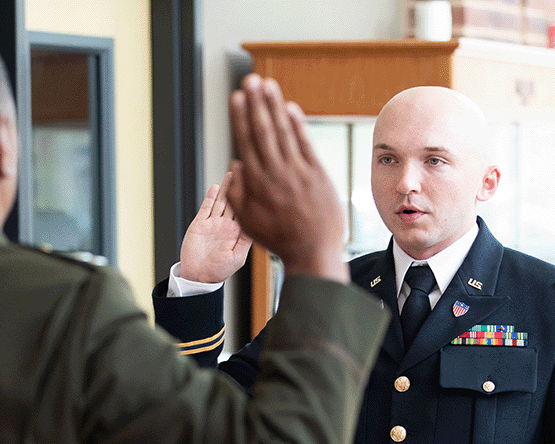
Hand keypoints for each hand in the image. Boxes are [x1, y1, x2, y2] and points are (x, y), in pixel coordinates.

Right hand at [178, 171, 252, 283]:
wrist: (198, 276)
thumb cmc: (219, 271)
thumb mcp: (238, 257)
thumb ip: (246, 241)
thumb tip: (257, 225)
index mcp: (237, 232)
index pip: (246, 210)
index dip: (251, 198)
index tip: (257, 184)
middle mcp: (226, 225)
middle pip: (234, 201)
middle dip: (239, 187)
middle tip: (245, 171)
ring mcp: (212, 223)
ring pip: (221, 201)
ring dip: (226, 188)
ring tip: (232, 174)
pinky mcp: (199, 224)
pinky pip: (206, 208)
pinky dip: (210, 197)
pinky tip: (215, 187)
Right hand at [227, 73, 347, 281]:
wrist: (313, 252)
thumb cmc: (279, 238)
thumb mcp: (247, 221)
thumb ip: (237, 192)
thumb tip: (236, 163)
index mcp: (256, 184)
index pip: (246, 142)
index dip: (241, 117)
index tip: (237, 97)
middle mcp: (276, 174)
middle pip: (264, 131)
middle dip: (256, 103)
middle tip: (250, 80)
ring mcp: (298, 172)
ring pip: (284, 132)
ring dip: (275, 106)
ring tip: (267, 85)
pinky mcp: (318, 174)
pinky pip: (305, 144)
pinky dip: (298, 125)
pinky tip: (290, 107)